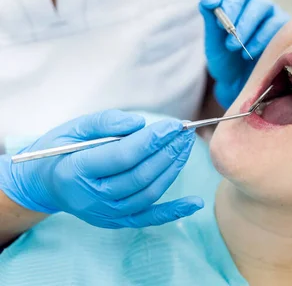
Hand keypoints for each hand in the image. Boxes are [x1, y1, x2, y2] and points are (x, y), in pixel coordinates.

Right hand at [0, 110, 202, 228]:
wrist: (44, 183)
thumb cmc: (60, 150)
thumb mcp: (73, 128)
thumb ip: (105, 122)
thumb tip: (139, 124)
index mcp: (77, 170)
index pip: (123, 156)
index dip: (152, 140)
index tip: (173, 125)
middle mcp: (92, 196)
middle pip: (140, 175)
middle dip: (168, 151)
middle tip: (185, 131)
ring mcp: (106, 212)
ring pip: (149, 192)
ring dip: (173, 169)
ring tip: (185, 146)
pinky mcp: (116, 221)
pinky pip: (149, 217)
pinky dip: (173, 211)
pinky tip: (194, 203)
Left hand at [199, 0, 289, 107]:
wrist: (241, 84)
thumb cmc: (227, 61)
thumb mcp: (213, 44)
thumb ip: (211, 22)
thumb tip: (206, 2)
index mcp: (226, 1)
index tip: (208, 3)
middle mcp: (247, 1)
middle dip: (232, 4)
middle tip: (224, 27)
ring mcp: (267, 12)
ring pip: (260, 5)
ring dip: (245, 25)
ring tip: (234, 46)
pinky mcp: (282, 25)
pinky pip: (274, 23)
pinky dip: (259, 38)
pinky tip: (249, 52)